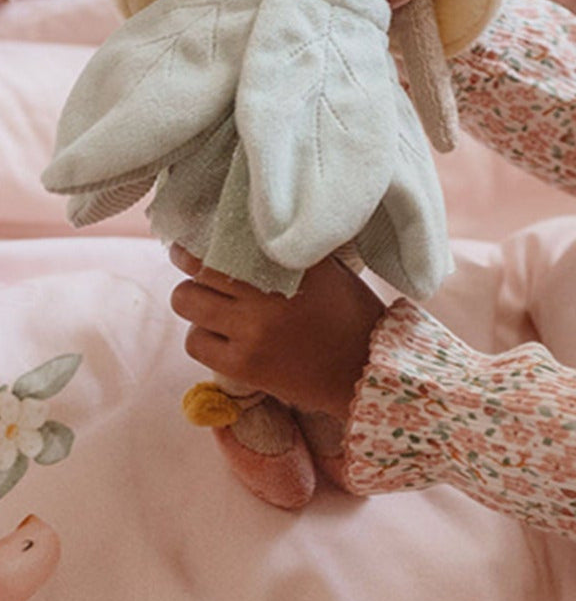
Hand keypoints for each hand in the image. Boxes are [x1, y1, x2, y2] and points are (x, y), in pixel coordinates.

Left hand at [169, 247, 386, 420]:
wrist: (363, 369)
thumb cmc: (350, 313)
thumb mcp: (330, 270)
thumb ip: (292, 250)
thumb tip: (251, 230)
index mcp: (296, 261)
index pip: (234, 238)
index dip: (208, 236)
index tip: (200, 236)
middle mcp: (272, 291)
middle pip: (201, 266)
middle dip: (191, 264)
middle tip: (194, 266)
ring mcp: (254, 330)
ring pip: (187, 301)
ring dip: (193, 300)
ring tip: (209, 304)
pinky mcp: (243, 364)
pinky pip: (195, 342)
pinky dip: (201, 336)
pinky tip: (219, 335)